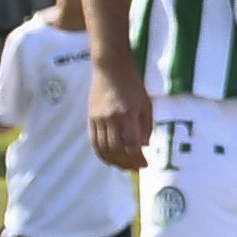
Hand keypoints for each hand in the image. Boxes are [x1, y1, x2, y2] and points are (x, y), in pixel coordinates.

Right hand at [89, 56, 152, 172]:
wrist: (110, 68)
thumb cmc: (133, 84)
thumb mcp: (146, 103)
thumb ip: (146, 126)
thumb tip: (144, 146)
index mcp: (127, 114)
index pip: (131, 144)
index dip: (137, 158)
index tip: (145, 164)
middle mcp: (111, 118)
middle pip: (116, 150)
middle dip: (126, 163)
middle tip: (135, 168)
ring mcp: (98, 119)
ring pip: (103, 148)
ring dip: (113, 161)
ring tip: (123, 166)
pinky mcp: (91, 118)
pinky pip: (94, 141)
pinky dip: (102, 153)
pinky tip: (110, 157)